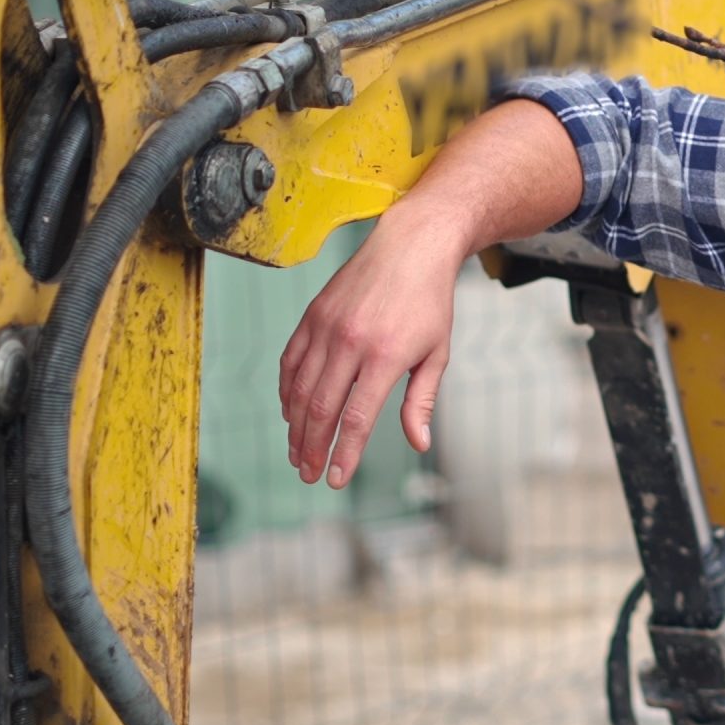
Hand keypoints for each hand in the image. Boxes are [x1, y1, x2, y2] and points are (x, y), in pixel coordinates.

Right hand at [279, 201, 467, 487]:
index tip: (336, 480)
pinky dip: (288, 392)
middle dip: (313, 448)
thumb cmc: (430, 302)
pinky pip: (291, 362)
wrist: (411, 245)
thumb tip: (418, 443)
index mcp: (386, 356)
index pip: (356, 417)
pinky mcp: (313, 315)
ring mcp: (327, 327)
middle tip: (309, 474)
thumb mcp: (437, 353)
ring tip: (297, 453)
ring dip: (296, 426)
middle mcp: (351, 342)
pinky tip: (292, 413)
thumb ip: (422, 401)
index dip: (344, 453)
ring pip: (300, 388)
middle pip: (321, 408)